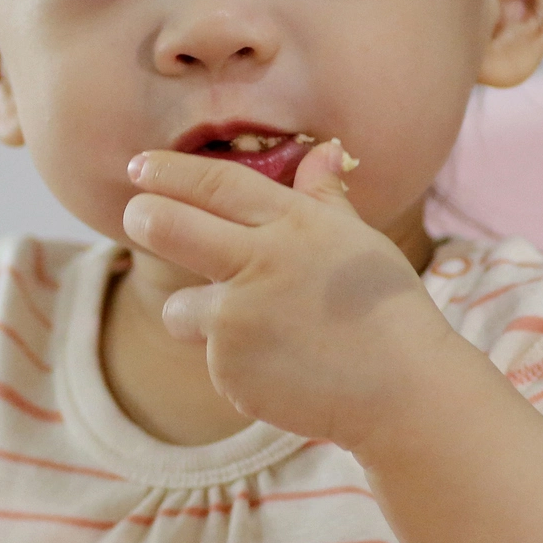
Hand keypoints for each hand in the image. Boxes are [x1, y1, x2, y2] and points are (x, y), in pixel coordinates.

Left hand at [121, 141, 455, 449]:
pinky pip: (212, 358)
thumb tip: (324, 151)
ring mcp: (238, 318)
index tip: (138, 165)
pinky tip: (283, 368)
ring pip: (179, 308)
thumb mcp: (360, 242)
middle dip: (142, 217)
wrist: (403, 392)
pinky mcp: (229, 368)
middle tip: (139, 217)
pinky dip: (238, 364)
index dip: (169, 171)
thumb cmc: (387, 311)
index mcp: (293, 224)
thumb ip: (325, 198)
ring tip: (257, 331)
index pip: (215, 183)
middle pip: (165, 226)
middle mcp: (259, 262)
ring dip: (197, 316)